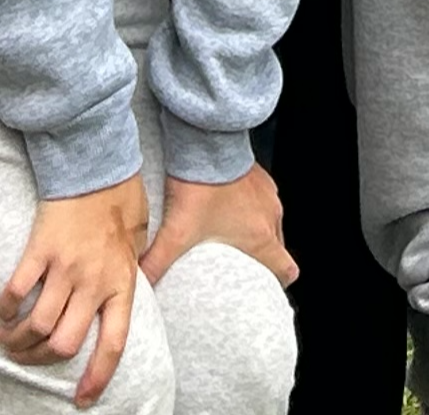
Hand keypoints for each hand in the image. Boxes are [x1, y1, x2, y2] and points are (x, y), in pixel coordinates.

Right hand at [0, 178, 148, 405]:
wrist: (96, 161)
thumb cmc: (121, 197)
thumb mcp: (140, 238)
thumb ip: (133, 267)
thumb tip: (132, 289)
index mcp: (122, 283)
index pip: (112, 344)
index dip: (97, 377)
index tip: (82, 399)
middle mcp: (94, 282)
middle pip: (64, 343)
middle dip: (41, 360)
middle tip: (27, 358)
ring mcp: (66, 267)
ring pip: (37, 325)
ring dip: (18, 341)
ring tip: (7, 341)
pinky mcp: (41, 249)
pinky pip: (18, 290)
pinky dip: (5, 308)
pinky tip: (2, 312)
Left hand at [145, 164, 294, 285]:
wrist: (206, 142)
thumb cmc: (201, 185)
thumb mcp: (176, 231)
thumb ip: (158, 260)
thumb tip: (141, 282)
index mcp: (260, 237)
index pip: (287, 268)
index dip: (278, 281)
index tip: (264, 285)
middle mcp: (270, 216)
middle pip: (277, 247)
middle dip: (262, 258)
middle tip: (238, 264)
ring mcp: (267, 194)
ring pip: (271, 223)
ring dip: (256, 230)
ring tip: (231, 235)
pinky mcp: (260, 177)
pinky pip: (262, 200)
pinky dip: (251, 208)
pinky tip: (228, 206)